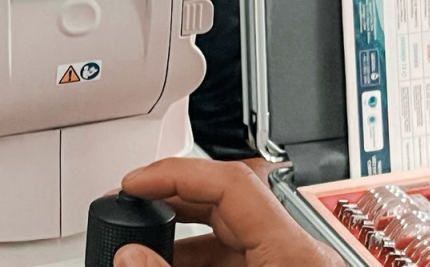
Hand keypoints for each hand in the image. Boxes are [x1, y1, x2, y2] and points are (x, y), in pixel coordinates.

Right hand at [112, 158, 341, 266]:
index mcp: (293, 252)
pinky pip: (241, 257)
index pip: (230, 182)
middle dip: (172, 200)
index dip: (176, 172)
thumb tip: (130, 255)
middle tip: (130, 204)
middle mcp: (300, 253)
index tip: (136, 181)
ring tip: (142, 243)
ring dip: (183, 234)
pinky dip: (203, 256)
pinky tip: (170, 266)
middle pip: (228, 201)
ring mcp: (296, 264)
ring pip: (232, 232)